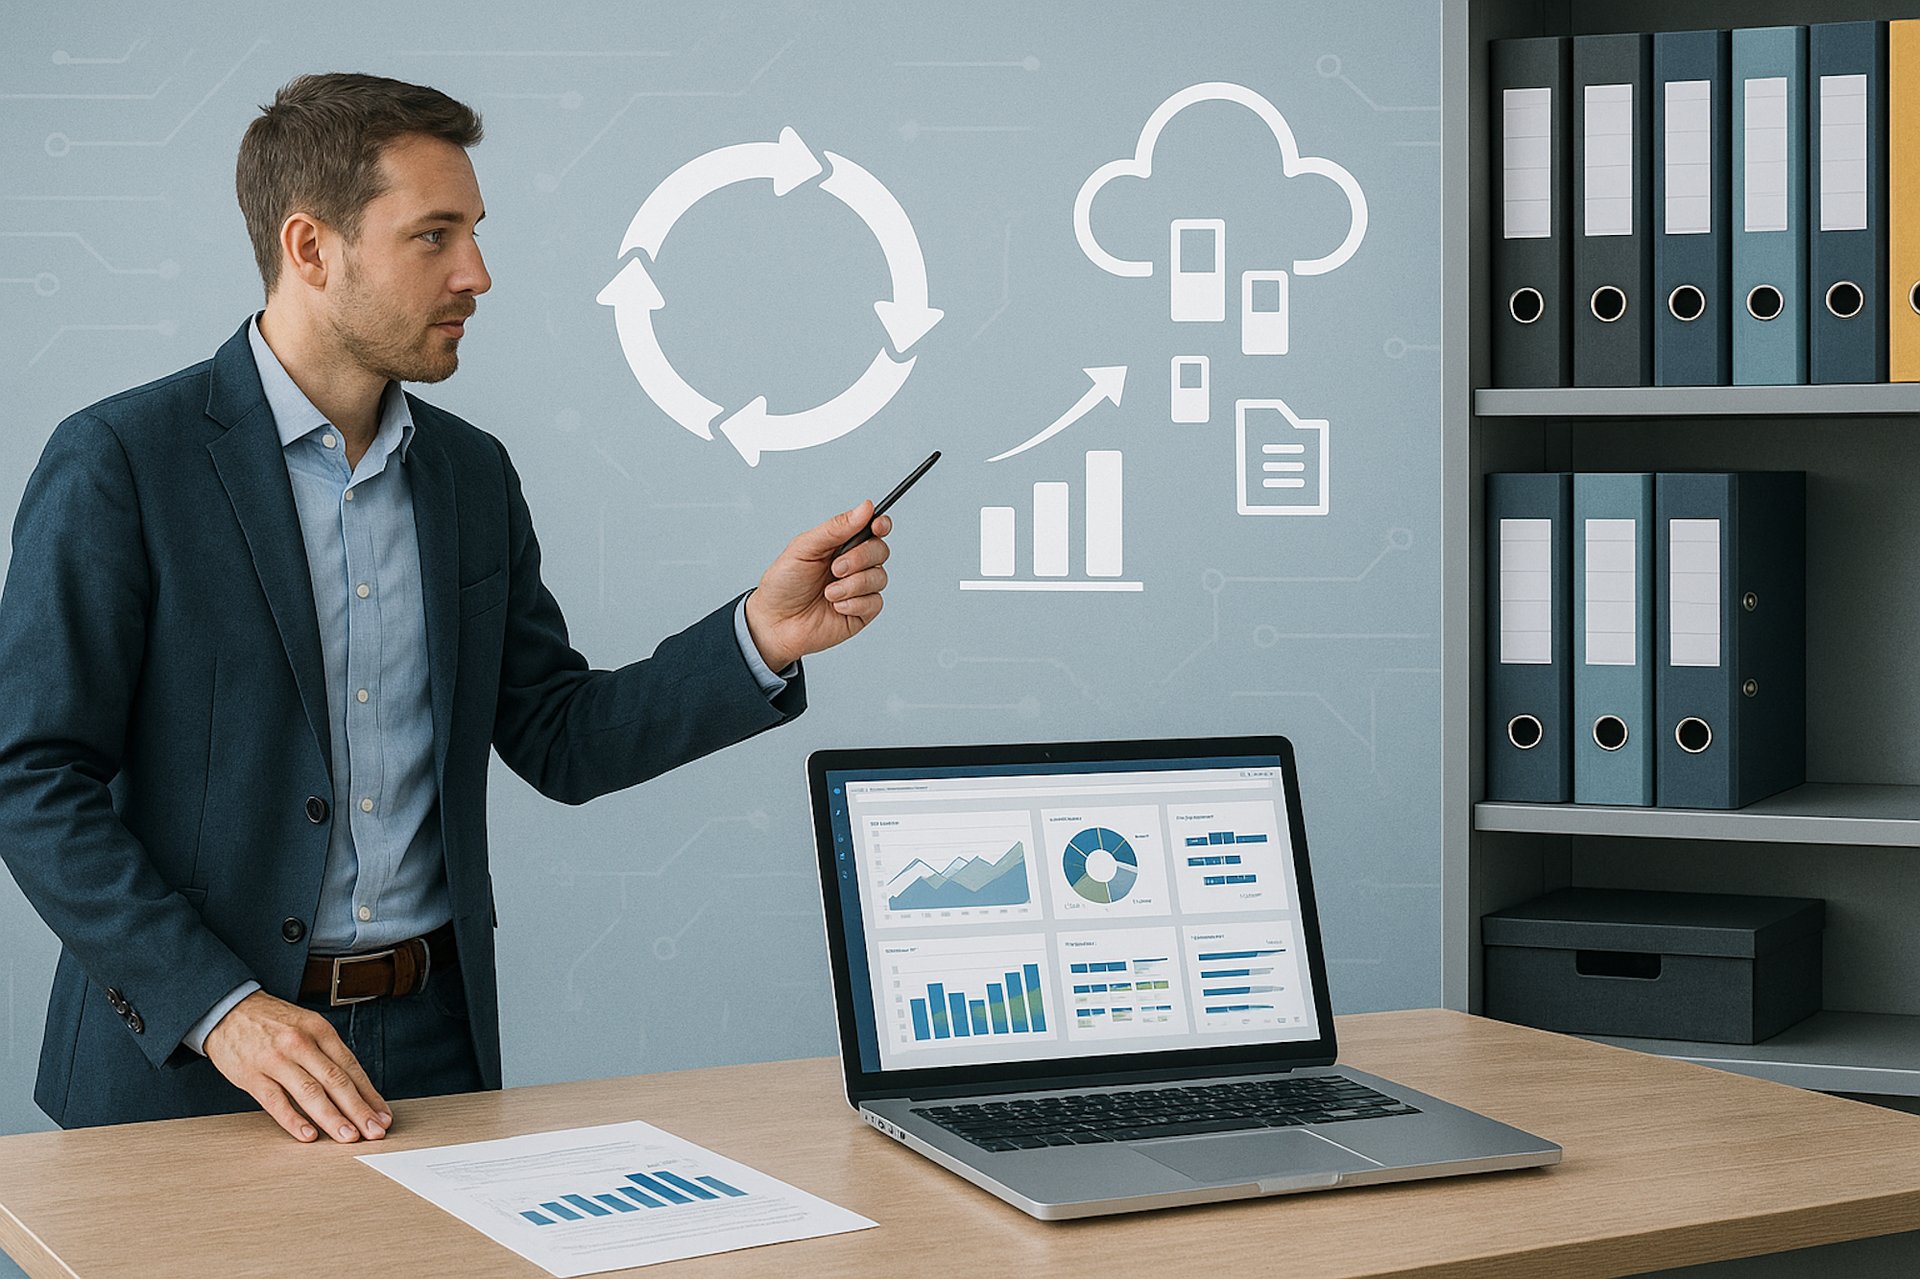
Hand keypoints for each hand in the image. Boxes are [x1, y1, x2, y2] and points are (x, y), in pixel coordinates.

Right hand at [202, 991, 391, 1143]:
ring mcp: (276, 1060)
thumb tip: (355, 1088)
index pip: (351, 1067)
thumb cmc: (272, 1022)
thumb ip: (328, 1054)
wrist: (227, 1008)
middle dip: (359, 1109)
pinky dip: (294, 1120)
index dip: (370, 1094)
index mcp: (319, 1030)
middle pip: (336, 1081)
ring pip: (310, 1093)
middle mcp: (301, 1044)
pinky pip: (276, 1102)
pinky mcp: (252, 1075)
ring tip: (349, 1136)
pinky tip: (309, 1135)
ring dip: (332, 1118)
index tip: (383, 1115)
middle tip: (375, 1131)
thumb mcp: (307, 1026)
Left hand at [744, 501, 892, 670]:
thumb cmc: (783, 584)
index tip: (877, 525)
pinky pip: (874, 602)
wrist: (773, 623)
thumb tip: (864, 508)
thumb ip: (835, 528)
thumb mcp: (804, 548)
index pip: (871, 528)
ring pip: (879, 577)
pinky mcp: (861, 612)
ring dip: (853, 584)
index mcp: (840, 544)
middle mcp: (853, 565)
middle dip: (859, 558)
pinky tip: (835, 606)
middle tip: (835, 568)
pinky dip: (854, 603)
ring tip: (828, 592)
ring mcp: (859, 589)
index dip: (880, 524)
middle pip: (880, 550)